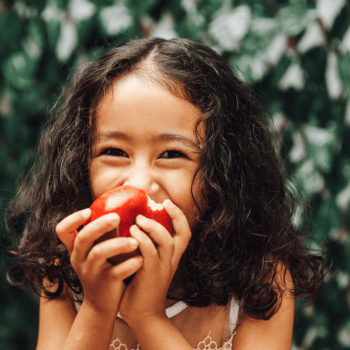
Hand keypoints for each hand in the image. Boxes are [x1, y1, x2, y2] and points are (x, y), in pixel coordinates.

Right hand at [55, 209, 143, 316]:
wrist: (103, 303)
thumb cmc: (104, 267)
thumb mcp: (98, 250)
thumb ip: (103, 232)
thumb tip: (122, 204)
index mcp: (76, 248)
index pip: (62, 230)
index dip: (72, 219)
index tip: (88, 210)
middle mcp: (79, 259)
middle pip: (84, 237)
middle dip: (100, 225)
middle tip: (117, 217)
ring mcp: (90, 272)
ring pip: (99, 253)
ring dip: (119, 244)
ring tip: (136, 242)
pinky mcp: (105, 284)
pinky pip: (116, 272)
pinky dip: (130, 264)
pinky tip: (141, 260)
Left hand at [118, 199, 190, 323]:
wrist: (142, 316)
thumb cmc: (140, 286)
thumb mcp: (147, 263)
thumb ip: (144, 247)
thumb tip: (131, 224)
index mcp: (171, 257)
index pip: (184, 233)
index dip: (179, 216)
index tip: (167, 203)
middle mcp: (171, 261)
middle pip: (183, 234)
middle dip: (174, 215)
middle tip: (157, 204)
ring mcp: (163, 268)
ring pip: (167, 241)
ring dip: (153, 226)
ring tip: (138, 218)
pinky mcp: (150, 275)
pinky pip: (149, 253)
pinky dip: (141, 240)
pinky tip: (131, 232)